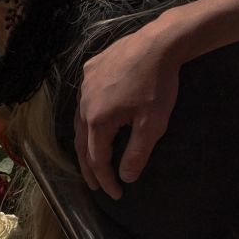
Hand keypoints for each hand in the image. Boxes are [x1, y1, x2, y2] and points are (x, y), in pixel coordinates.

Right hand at [74, 19, 184, 198]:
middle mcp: (84, 104)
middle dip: (89, 167)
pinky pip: (85, 98)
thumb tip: (126, 177)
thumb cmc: (158, 85)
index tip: (115, 195)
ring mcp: (84, 85)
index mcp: (97, 120)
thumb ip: (137, 152)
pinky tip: (97, 116)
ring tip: (92, 156)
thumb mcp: (152, 124)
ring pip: (80, 120)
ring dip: (86, 142)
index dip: (106, 179)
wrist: (157, 43)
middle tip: (96, 184)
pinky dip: (88, 115)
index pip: (97, 159)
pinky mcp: (90, 69)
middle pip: (82, 143)